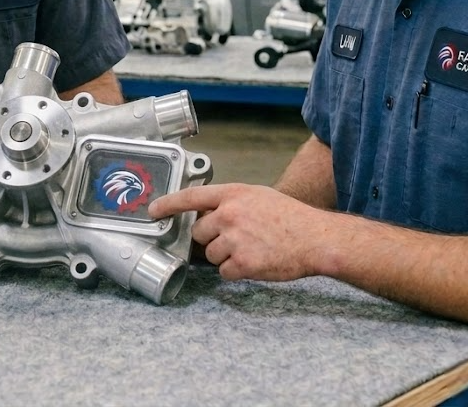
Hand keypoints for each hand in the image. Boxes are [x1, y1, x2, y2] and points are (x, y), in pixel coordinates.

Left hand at [149, 183, 326, 281]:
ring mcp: (234, 239)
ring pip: (210, 255)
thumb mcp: (257, 196)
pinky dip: (236, 272)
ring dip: (225, 256)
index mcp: (232, 194)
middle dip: (212, 238)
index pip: (190, 197)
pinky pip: (224, 272)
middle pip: (198, 232)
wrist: (315, 239)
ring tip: (251, 249)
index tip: (153, 211)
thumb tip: (207, 212)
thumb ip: (230, 202)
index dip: (167, 205)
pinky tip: (254, 262)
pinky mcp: (242, 263)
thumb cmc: (289, 217)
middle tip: (237, 238)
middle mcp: (229, 215)